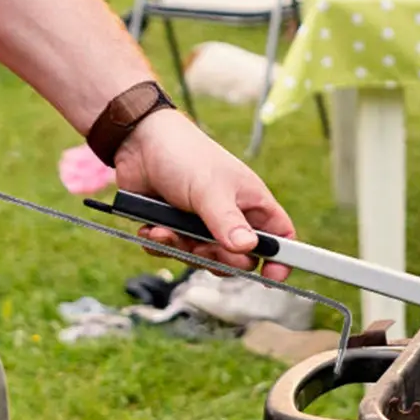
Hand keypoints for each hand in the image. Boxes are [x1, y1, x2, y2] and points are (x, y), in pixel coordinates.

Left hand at [113, 109, 294, 279]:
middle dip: (218, 258)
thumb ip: (227, 221)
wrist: (138, 142)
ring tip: (166, 230)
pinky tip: (152, 229)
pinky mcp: (175, 228)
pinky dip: (161, 245)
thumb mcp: (209, 189)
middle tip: (203, 246)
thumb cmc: (184, 155)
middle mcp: (230, 216)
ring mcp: (201, 225)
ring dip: (182, 250)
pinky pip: (174, 253)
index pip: (280, 236)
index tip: (272, 277)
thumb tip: (248, 249)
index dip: (281, 258)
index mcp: (251, 202)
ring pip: (203, 259)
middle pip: (239, 259)